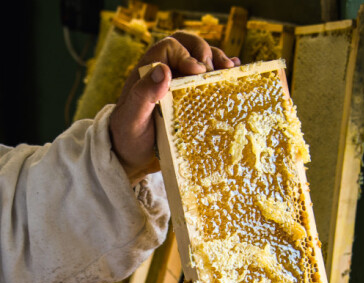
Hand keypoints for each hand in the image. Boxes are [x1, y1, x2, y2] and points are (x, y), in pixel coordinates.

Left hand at [109, 32, 240, 184]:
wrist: (132, 157)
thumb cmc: (128, 137)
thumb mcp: (132, 118)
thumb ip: (143, 94)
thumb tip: (163, 70)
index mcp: (148, 71)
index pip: (169, 47)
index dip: (186, 53)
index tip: (198, 70)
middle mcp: (165, 71)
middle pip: (188, 45)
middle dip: (205, 52)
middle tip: (218, 69)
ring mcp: (180, 82)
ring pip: (201, 58)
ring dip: (217, 60)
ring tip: (230, 70)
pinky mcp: (192, 95)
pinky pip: (210, 77)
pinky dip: (223, 72)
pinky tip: (235, 73)